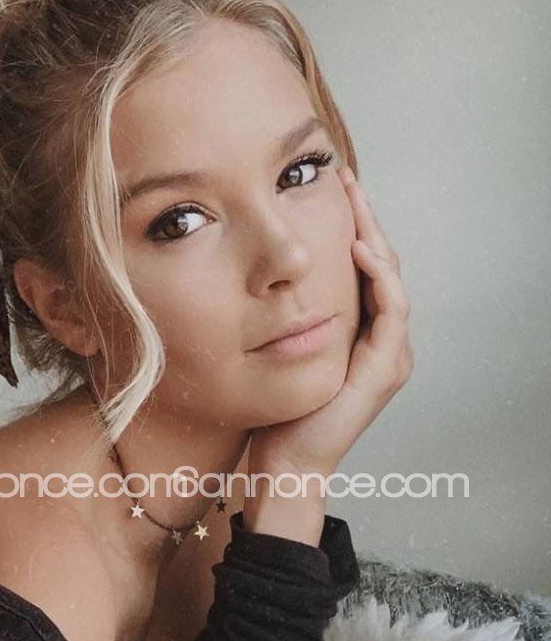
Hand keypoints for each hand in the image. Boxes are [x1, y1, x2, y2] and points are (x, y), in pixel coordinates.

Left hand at [247, 166, 413, 481]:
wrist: (282, 461)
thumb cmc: (272, 411)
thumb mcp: (273, 349)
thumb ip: (278, 314)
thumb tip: (250, 271)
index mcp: (359, 333)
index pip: (363, 266)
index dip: (351, 225)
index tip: (328, 187)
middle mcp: (382, 340)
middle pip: (381, 263)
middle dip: (364, 218)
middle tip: (344, 179)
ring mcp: (390, 354)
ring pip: (391, 278)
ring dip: (374, 235)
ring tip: (353, 200)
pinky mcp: (386, 368)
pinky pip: (391, 310)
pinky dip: (378, 277)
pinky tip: (358, 249)